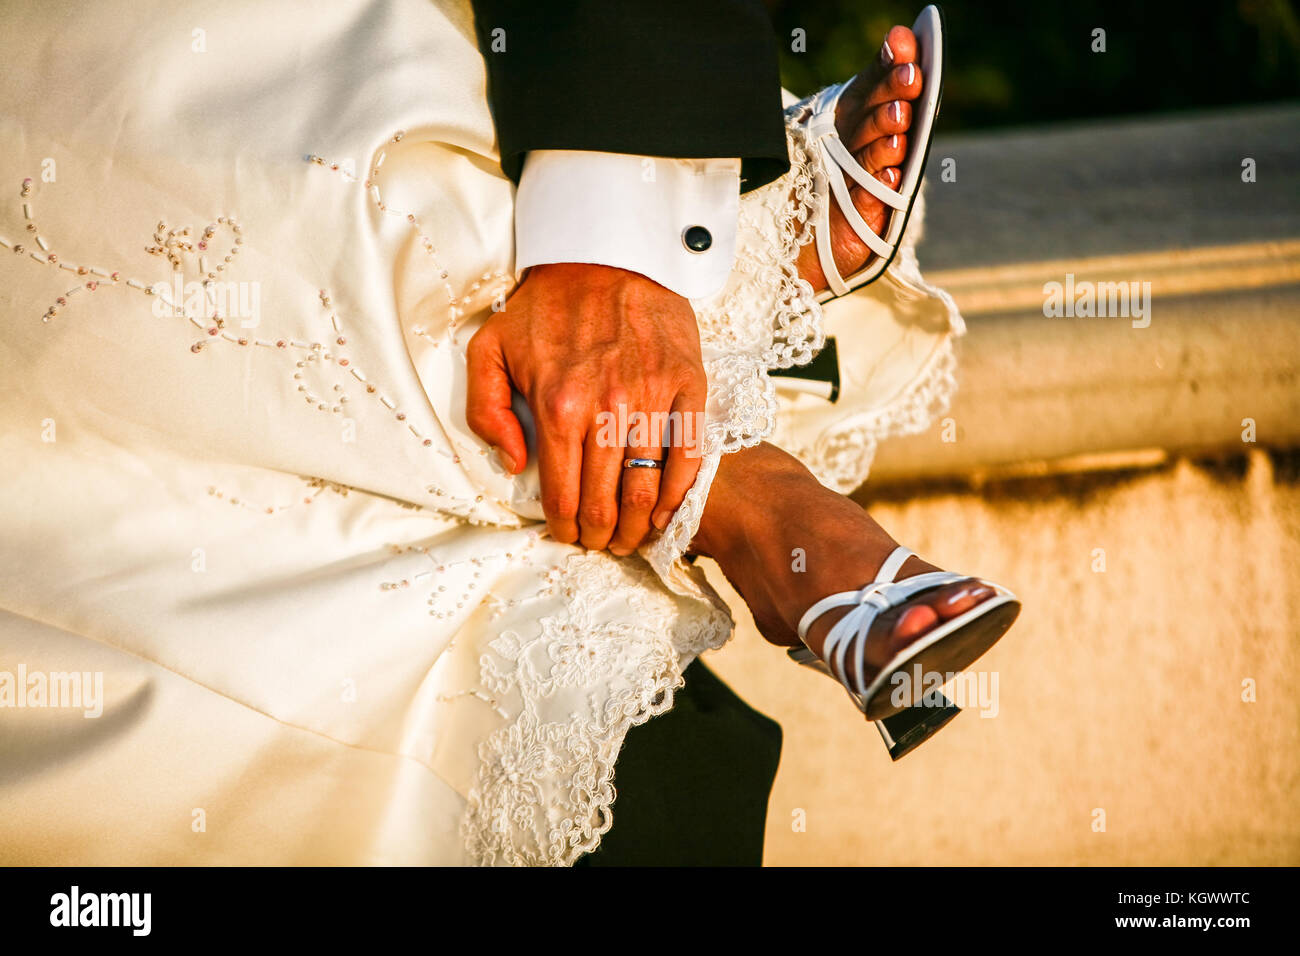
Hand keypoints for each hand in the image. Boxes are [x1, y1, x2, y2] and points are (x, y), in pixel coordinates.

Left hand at [465, 263, 707, 554]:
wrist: (607, 253)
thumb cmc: (547, 306)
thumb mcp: (490, 348)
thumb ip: (486, 410)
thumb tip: (513, 464)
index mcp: (557, 406)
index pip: (563, 495)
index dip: (566, 529)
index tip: (568, 538)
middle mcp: (606, 409)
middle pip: (607, 502)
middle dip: (603, 537)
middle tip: (601, 544)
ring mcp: (653, 399)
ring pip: (647, 489)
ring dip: (639, 527)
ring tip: (631, 537)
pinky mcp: (688, 386)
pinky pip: (689, 455)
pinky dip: (678, 494)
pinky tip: (666, 512)